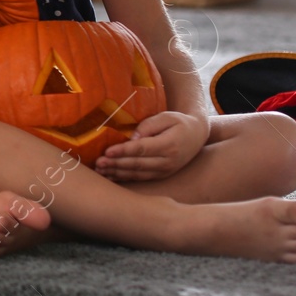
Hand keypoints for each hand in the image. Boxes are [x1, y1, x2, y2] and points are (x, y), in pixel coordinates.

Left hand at [94, 111, 209, 181]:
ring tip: (100, 170)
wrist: (197, 135)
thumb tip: (132, 137)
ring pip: (138, 174)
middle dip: (116, 164)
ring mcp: (165, 171)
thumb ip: (148, 125)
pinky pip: (141, 178)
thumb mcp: (166, 117)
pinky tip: (110, 176)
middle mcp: (168, 161)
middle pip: (137, 164)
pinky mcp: (161, 175)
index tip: (107, 151)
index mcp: (169, 145)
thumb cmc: (178, 122)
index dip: (123, 151)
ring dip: (117, 172)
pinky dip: (125, 178)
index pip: (142, 149)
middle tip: (98, 163)